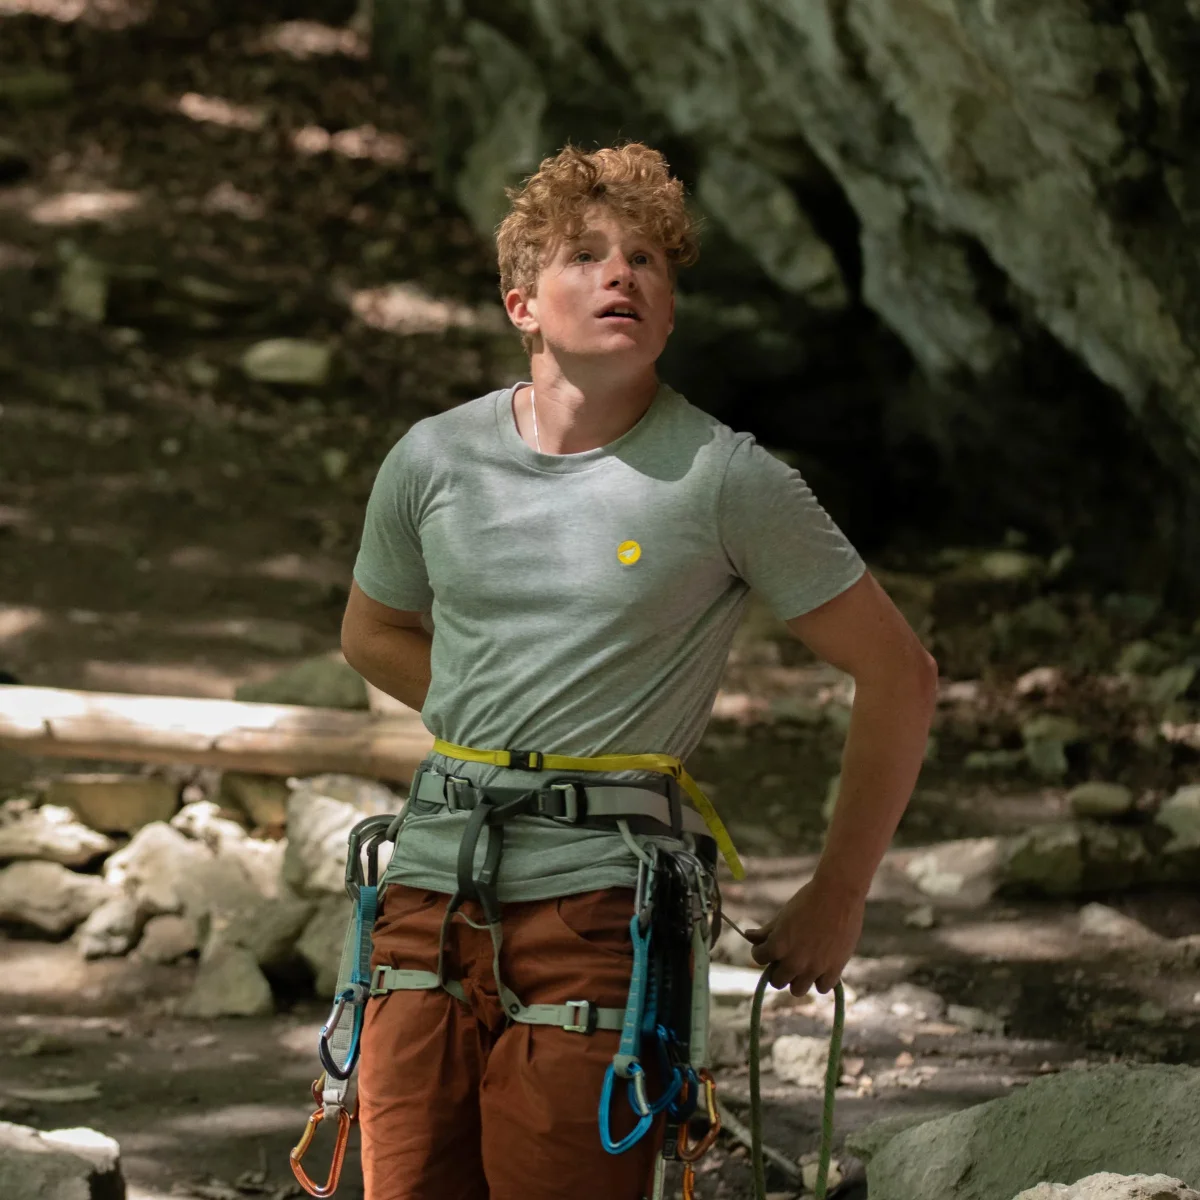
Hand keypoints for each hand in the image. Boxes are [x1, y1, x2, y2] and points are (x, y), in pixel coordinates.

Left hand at [744, 878, 864, 995]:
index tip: (766, 947)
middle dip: (778, 970)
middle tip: (785, 958)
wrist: (839, 893)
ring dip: (797, 979)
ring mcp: (815, 968)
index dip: (761, 952)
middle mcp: (795, 961)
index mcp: (778, 945)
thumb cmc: (808, 899)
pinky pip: (822, 988)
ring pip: (798, 990)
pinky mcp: (835, 969)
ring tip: (802, 966)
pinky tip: (820, 968)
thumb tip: (747, 935)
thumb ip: (766, 930)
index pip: (759, 959)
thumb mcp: (783, 914)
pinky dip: (820, 980)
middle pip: (777, 981)